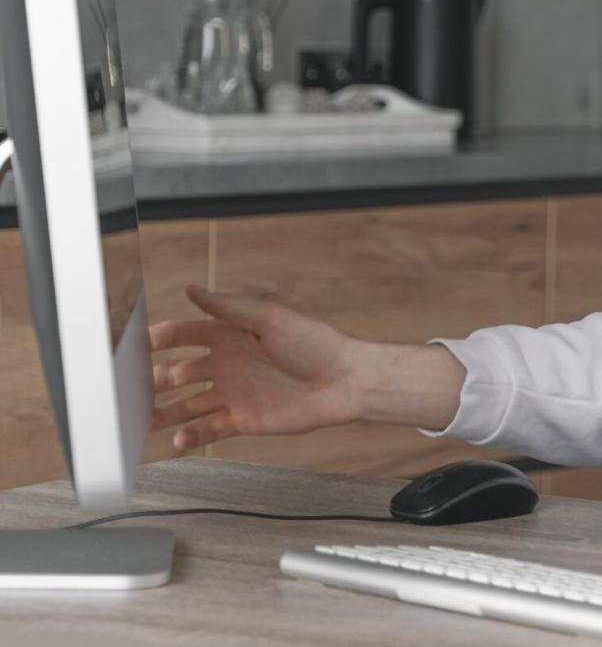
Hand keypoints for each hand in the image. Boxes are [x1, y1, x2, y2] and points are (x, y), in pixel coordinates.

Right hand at [148, 284, 365, 450]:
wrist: (345, 381)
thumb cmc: (313, 343)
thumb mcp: (269, 319)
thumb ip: (229, 307)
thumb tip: (193, 288)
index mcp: (231, 335)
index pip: (186, 335)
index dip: (160, 339)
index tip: (135, 346)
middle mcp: (227, 364)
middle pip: (180, 373)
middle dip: (154, 380)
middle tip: (129, 391)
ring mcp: (234, 392)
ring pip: (189, 404)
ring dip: (165, 412)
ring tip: (141, 421)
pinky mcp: (244, 419)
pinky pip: (210, 428)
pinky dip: (192, 435)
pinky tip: (177, 440)